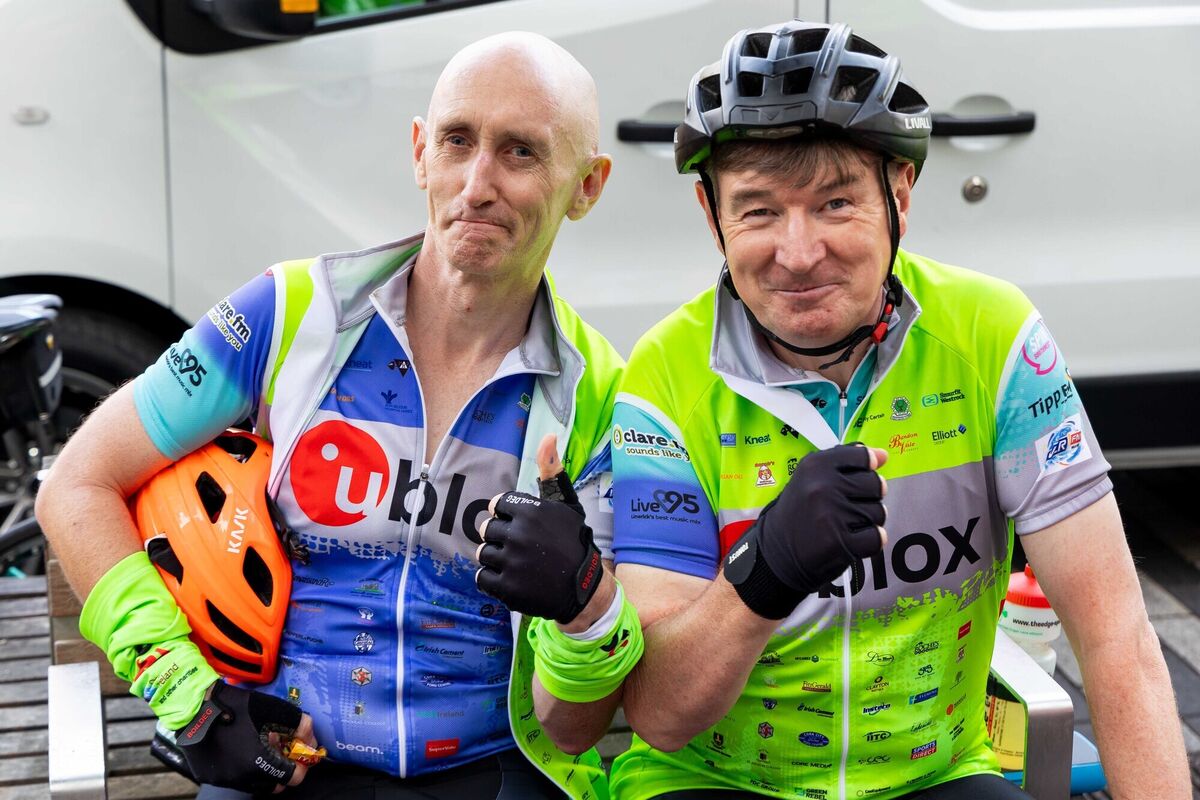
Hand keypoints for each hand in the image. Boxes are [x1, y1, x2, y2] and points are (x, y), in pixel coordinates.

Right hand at [174, 682, 316, 792]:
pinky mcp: (208, 776)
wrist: (196, 706)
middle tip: (279, 753)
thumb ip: (300, 725)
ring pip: (251, 783)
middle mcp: (241, 778)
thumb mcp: (276, 709)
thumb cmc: (238, 706)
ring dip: (260, 771)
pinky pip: (231, 778)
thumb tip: (312, 741)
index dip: (299, 767)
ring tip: (258, 750)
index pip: (291, 778)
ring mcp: (223, 779)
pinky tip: (238, 750)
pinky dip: (239, 769)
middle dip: (280, 771)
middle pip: (272, 785)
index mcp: (260, 764)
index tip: (298, 756)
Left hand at [475, 433, 602, 623]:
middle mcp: (519, 534)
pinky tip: (513, 578)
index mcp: (531, 511)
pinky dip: (493, 580)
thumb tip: (548, 435)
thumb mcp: (567, 504)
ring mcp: (512, 562)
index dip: (507, 514)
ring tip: (519, 563)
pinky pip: (482, 577)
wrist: (584, 587)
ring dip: (497, 558)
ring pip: (483, 552)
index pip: (497, 504)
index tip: (521, 525)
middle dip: (502, 537)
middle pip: (488, 529)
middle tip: (523, 547)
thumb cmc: (573, 541)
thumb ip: (552, 470)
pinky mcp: (506, 587)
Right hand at [725, 444, 887, 617]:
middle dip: (870, 497)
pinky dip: (871, 541)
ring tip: (847, 525)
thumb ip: (846, 461)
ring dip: (869, 521)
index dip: (869, 467)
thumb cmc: (799, 511)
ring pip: (878, 512)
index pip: (862, 456)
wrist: (776, 553)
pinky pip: (876, 537)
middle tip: (851, 506)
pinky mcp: (840, 542)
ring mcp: (831, 514)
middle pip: (876, 484)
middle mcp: (823, 486)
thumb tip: (883, 455)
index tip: (861, 476)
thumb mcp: (812, 477)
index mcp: (815, 465)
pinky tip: (854, 540)